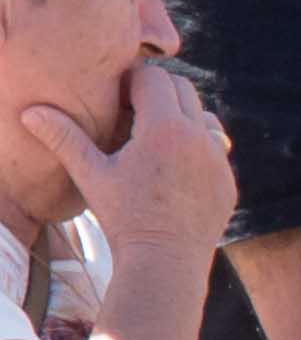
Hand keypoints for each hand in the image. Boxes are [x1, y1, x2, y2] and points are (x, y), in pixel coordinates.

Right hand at [38, 64, 230, 256]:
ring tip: (154, 137)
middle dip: (157, 92)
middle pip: (183, 89)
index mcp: (165, 127)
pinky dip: (198, 147)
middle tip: (132, 112)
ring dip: (182, 117)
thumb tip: (32, 113)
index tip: (116, 97)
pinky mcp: (228, 181)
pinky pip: (216, 149)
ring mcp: (219, 159)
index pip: (154, 77)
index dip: (132, 81)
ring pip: (204, 116)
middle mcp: (199, 137)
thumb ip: (65, 138)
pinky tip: (174, 164)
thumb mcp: (91, 174)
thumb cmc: (124, 217)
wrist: (165, 261)